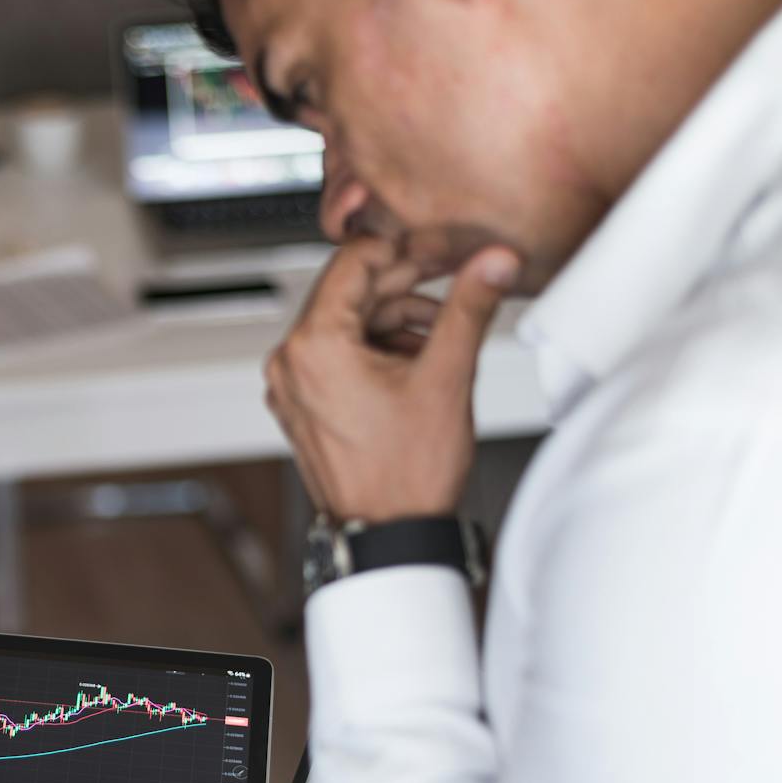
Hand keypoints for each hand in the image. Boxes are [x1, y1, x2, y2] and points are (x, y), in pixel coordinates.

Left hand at [263, 237, 519, 522]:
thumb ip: (467, 307)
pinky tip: (419, 360)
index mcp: (313, 347)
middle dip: (406, 285)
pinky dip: (379, 348)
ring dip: (397, 319)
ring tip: (444, 335)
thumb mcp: (445, 377)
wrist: (388, 535)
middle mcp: (290, 362)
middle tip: (456, 279)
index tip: (443, 249)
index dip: (405, 248)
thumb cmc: (404, 476)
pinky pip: (340, 355)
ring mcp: (293, 386)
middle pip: (350, 292)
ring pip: (349, 323)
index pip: (353, 261)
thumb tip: (491, 262)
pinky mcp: (304, 404)